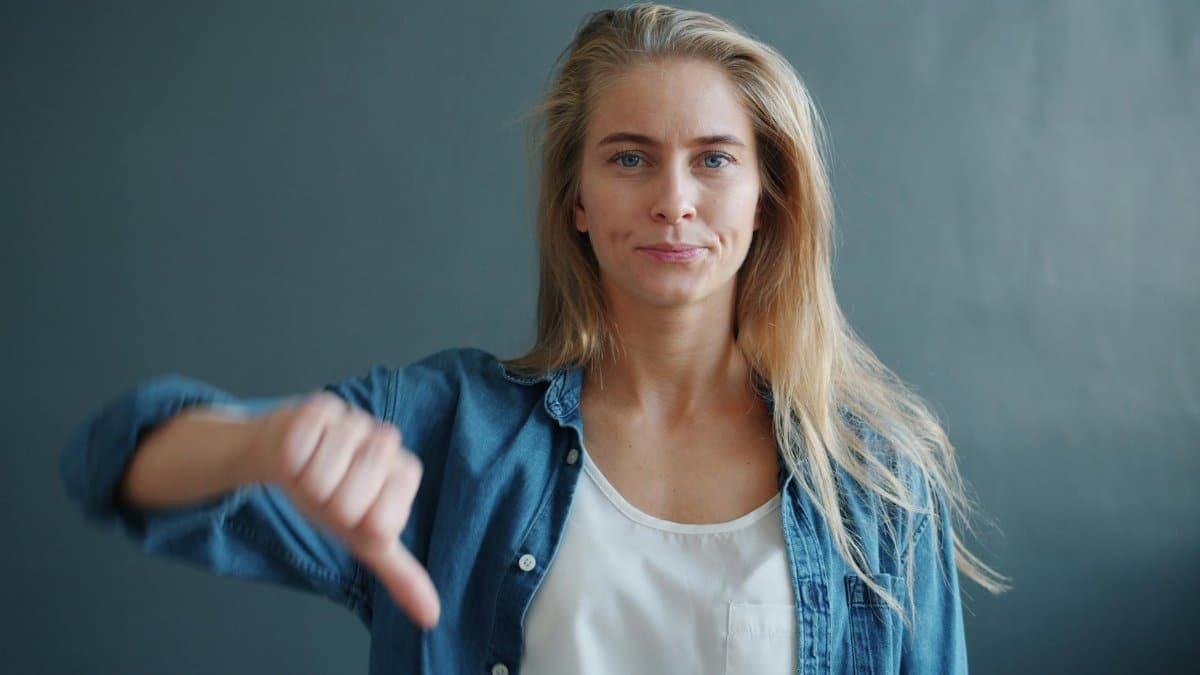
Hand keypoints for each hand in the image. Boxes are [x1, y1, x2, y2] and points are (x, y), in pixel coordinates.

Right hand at [246, 391, 439, 628]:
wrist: (286, 457)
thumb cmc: (331, 497)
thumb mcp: (365, 539)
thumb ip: (401, 575)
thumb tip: (431, 616)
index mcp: (406, 474)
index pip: (380, 523)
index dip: (353, 525)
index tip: (351, 511)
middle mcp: (387, 441)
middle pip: (349, 503)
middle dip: (327, 506)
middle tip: (328, 491)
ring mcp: (355, 420)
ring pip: (321, 478)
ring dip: (306, 484)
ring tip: (314, 470)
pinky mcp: (320, 406)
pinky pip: (297, 452)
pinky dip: (289, 461)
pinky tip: (301, 450)